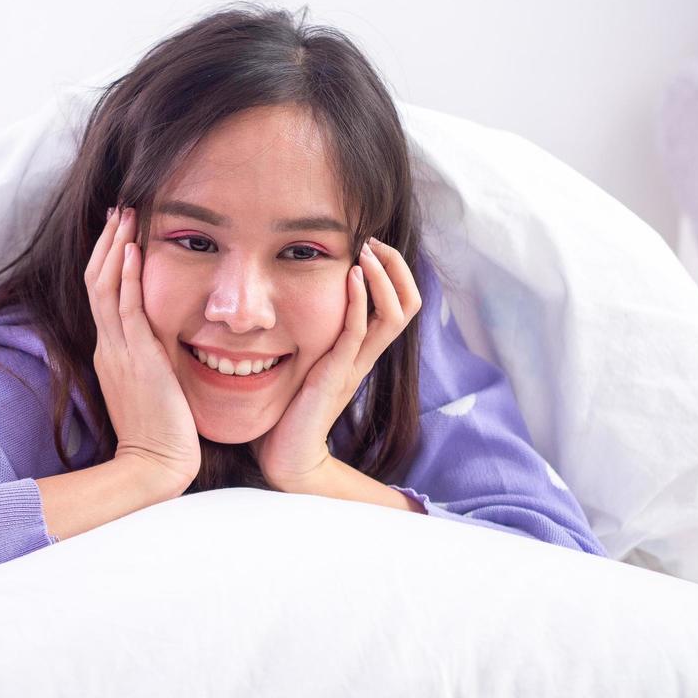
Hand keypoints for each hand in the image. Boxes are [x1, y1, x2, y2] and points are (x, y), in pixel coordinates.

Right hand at [85, 206, 201, 491]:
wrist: (154, 466)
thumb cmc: (160, 433)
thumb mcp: (150, 386)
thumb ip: (149, 359)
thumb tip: (162, 338)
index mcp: (111, 352)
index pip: (102, 294)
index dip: (107, 259)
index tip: (120, 232)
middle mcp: (109, 346)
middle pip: (96, 280)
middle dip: (107, 242)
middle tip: (119, 208)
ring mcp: (118, 351)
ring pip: (105, 286)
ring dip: (114, 246)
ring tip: (124, 214)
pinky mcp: (136, 358)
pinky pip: (125, 308)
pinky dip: (125, 276)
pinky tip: (131, 250)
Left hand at [250, 237, 421, 489]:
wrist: (288, 455)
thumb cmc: (292, 409)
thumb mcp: (309, 361)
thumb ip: (315, 336)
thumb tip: (295, 303)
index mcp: (363, 352)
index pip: (401, 305)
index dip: (395, 273)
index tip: (373, 247)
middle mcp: (367, 356)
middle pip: (409, 305)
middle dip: (397, 267)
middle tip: (376, 242)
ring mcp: (355, 365)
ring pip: (393, 315)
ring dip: (383, 277)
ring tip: (368, 251)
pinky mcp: (336, 374)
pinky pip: (357, 331)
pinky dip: (359, 300)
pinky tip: (351, 276)